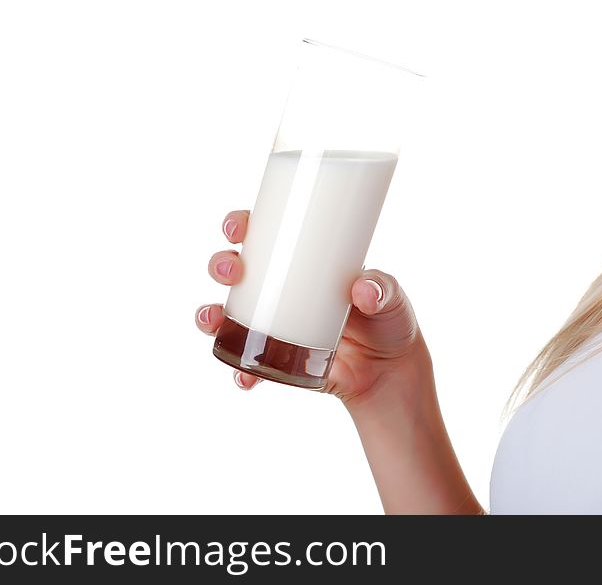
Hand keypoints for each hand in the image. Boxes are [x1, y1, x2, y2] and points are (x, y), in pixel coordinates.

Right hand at [195, 209, 433, 408]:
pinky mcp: (278, 360)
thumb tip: (364, 290)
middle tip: (232, 272)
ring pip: (228, 314)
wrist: (391, 372)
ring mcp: (274, 325)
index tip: (235, 227)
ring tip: (212, 321)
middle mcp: (280, 290)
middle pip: (235, 269)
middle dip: (221, 265)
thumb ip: (383, 289)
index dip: (241, 225)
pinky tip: (243, 377)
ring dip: (210, 314)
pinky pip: (247, 364)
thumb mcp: (391, 297)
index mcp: (302, 262)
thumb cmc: (389, 320)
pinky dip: (239, 370)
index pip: (264, 234)